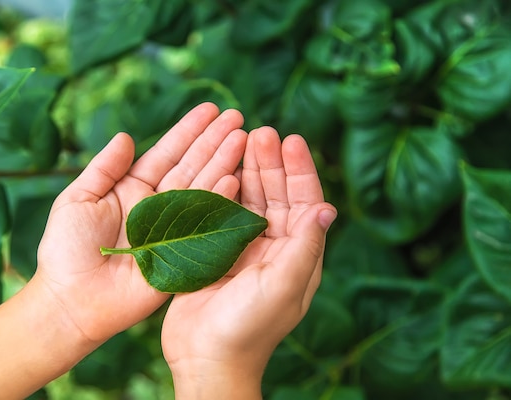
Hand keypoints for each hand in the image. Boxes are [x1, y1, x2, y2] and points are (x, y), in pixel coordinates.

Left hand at [34, 103, 246, 344]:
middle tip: (238, 117)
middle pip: (192, 166)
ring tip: (244, 138)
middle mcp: (159, 206)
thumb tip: (126, 136)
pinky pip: (205, 223)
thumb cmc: (65, 250)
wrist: (71, 299)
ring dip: (223, 162)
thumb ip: (104, 168)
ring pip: (203, 188)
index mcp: (134, 189)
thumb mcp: (77, 200)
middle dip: (214, 141)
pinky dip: (220, 200)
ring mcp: (174, 229)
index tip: (211, 110)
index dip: (189, 131)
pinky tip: (235, 177)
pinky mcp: (183, 254)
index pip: (167, 153)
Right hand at [161, 127, 336, 398]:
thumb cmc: (249, 328)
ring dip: (248, 170)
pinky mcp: (214, 251)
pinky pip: (220, 212)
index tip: (292, 139)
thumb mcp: (284, 286)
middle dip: (271, 163)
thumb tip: (328, 209)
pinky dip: (222, 189)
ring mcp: (243, 248)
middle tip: (261, 131)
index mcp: (297, 255)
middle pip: (277, 195)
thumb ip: (305, 246)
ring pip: (250, 199)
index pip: (305, 203)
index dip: (301, 171)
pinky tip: (220, 168)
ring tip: (242, 137)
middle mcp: (273, 247)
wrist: (205, 358)